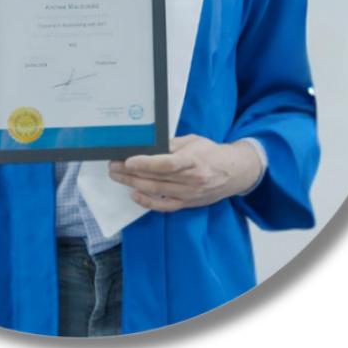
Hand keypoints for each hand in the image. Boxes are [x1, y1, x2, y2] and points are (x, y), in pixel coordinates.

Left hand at [108, 135, 262, 212]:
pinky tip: (133, 194)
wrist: (233, 173)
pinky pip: (165, 206)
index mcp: (193, 161)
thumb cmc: (210, 153)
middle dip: (131, 172)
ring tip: (117, 176)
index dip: (146, 163)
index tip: (128, 160)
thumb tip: (148, 146)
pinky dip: (148, 202)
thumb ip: (171, 145)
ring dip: (133, 184)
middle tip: (113, 166)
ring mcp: (189, 194)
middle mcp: (190, 180)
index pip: (167, 164)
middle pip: (156, 178)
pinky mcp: (188, 203)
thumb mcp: (192, 141)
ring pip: (156, 191)